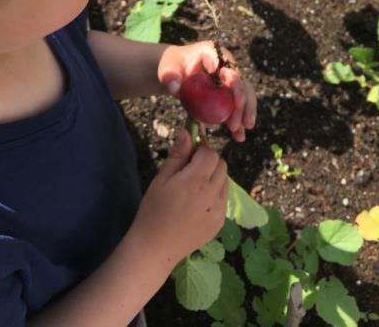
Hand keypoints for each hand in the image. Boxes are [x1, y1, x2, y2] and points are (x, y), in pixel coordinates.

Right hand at [132, 130, 227, 265]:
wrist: (155, 247)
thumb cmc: (153, 209)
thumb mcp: (161, 179)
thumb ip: (178, 155)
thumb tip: (187, 131)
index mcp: (195, 181)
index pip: (210, 153)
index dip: (200, 150)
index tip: (188, 156)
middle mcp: (212, 195)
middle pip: (221, 164)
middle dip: (209, 161)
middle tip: (190, 170)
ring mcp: (219, 210)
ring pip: (225, 181)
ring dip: (213, 177)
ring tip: (193, 188)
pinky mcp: (220, 222)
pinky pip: (224, 199)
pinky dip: (215, 194)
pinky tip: (197, 203)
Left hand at [158, 41, 256, 141]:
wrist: (176, 72)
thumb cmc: (172, 67)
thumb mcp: (167, 69)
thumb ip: (169, 77)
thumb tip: (175, 88)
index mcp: (214, 53)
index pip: (228, 66)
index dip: (235, 83)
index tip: (236, 103)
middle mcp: (226, 64)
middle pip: (240, 83)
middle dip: (243, 104)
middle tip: (236, 125)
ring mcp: (229, 79)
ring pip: (244, 95)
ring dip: (245, 114)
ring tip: (240, 134)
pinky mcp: (228, 93)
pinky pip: (237, 106)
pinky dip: (238, 120)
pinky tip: (239, 137)